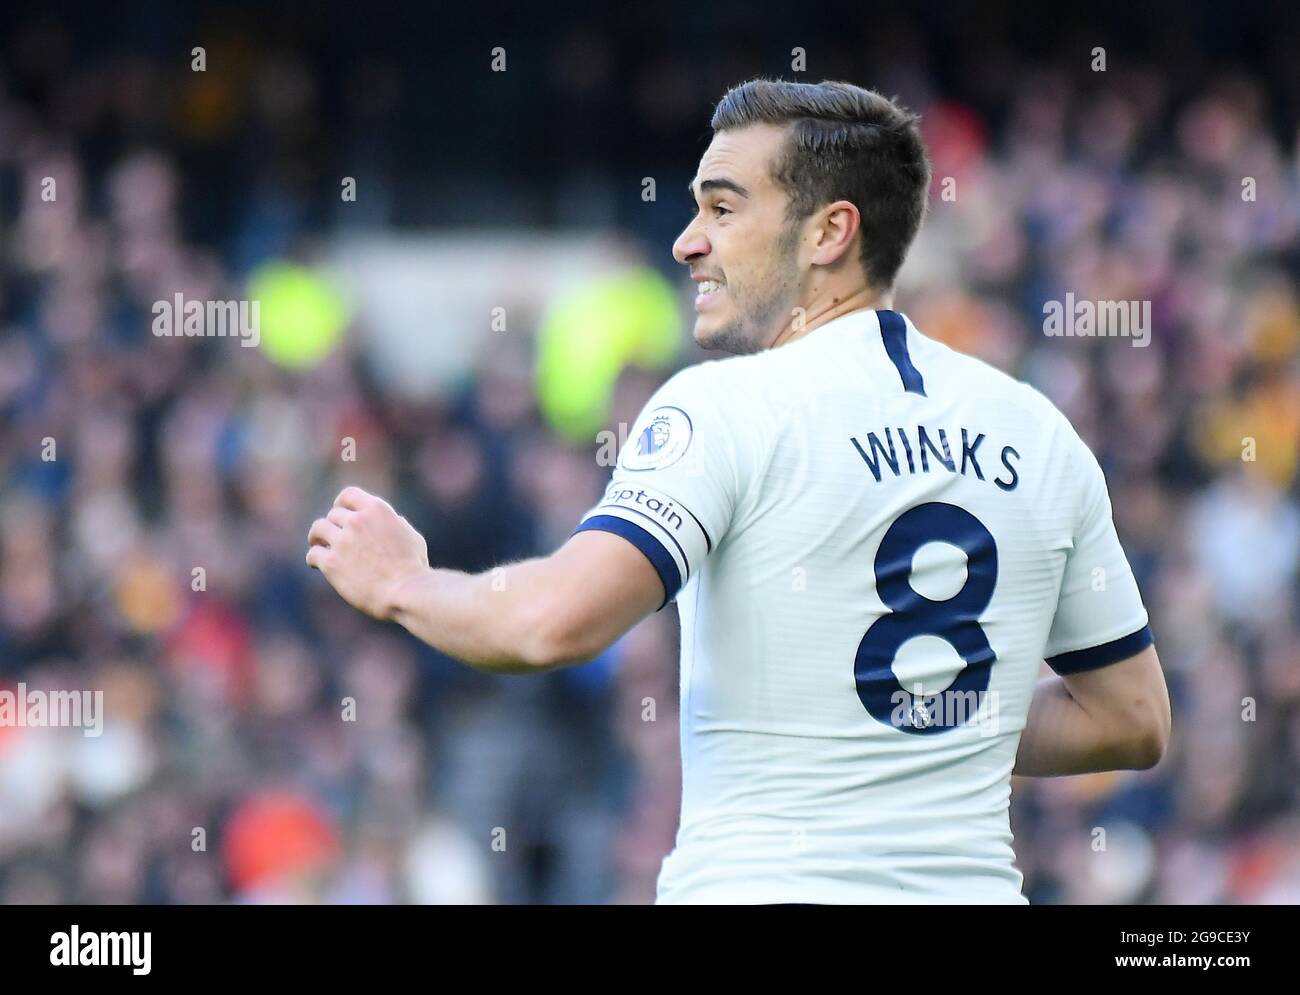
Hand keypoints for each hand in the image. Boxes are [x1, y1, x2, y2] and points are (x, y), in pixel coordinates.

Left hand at [306, 486, 429, 619]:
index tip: (340, 513)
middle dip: (333, 526)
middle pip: (333, 515)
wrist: (406, 591)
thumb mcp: (413, 538)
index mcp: (377, 510)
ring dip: (317, 537)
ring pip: (318, 529)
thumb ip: (398, 526)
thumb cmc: (414, 568)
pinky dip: (314, 559)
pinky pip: (313, 554)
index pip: (349, 495)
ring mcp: (343, 541)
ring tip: (318, 545)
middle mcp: (357, 521)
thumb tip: (395, 520)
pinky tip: (317, 565)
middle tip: (333, 538)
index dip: (341, 504)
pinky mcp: (332, 562)